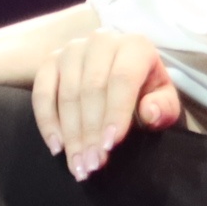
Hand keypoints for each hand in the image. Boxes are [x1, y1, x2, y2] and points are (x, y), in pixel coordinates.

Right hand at [32, 28, 185, 179]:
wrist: (124, 75)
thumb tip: (150, 112)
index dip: (115, 113)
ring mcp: (72, 50)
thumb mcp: (165, 100)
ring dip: (71, 134)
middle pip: (91, 89)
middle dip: (91, 132)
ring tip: (78, 164)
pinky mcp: (50, 61)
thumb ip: (164, 107)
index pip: (122, 79)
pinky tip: (57, 147)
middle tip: (93, 164)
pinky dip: (47, 122)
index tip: (110, 146)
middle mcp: (101, 41)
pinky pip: (41, 93)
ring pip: (67, 94)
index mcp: (135, 46)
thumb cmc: (147, 92)